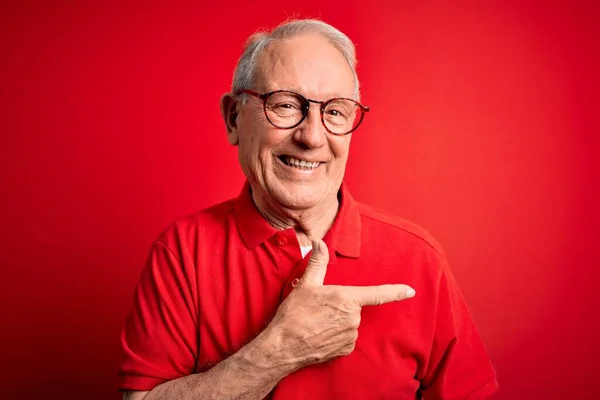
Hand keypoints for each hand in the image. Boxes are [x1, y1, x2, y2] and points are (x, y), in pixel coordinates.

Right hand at [264, 240, 415, 369]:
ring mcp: (350, 336)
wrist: (283, 346)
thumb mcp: (305, 284)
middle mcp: (353, 318)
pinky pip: (345, 339)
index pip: (377, 294)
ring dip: (337, 322)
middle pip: (354, 308)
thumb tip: (319, 243)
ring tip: (316, 323)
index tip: (410, 291)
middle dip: (341, 307)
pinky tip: (319, 335)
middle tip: (319, 309)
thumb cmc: (294, 314)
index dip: (396, 292)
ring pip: (350, 324)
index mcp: (347, 299)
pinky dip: (335, 336)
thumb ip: (317, 263)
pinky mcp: (345, 350)